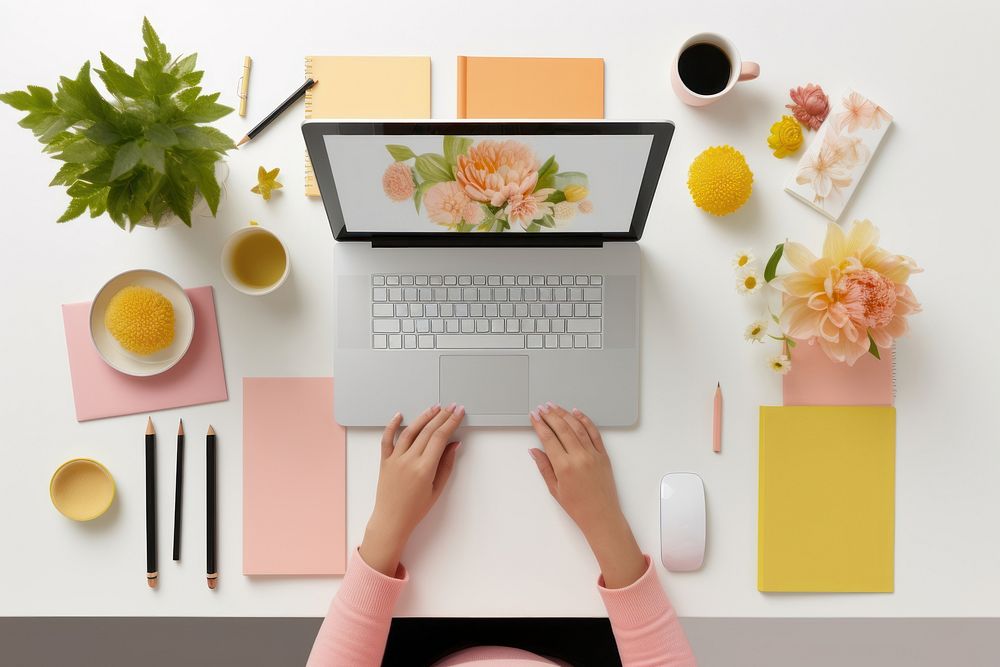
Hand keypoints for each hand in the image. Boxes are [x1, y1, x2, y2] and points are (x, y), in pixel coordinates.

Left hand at [360, 404, 464, 575]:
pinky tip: (399, 415)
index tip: (459, 413)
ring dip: (423, 417)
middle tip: (451, 407)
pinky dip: (392, 425)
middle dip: (442, 416)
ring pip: (410, 431)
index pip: (440, 437)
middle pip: (428, 431)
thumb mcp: (437, 489)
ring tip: (434, 408)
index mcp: (424, 469)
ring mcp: (395, 459)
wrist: (391, 520)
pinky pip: (386, 439)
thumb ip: (446, 465)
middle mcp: (409, 461)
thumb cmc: (415, 509)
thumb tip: (454, 445)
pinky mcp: (384, 461)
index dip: (451, 422)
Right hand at [529, 403, 645, 587]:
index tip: (534, 417)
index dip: (539, 425)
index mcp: (564, 467)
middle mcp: (579, 457)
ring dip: (565, 414)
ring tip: (555, 406)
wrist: (602, 516)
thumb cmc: (578, 507)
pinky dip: (585, 420)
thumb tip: (534, 451)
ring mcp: (593, 454)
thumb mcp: (554, 489)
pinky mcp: (603, 455)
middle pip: (562, 428)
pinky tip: (577, 413)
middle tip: (542, 408)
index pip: (549, 439)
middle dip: (550, 415)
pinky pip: (594, 433)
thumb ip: (544, 467)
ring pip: (577, 427)